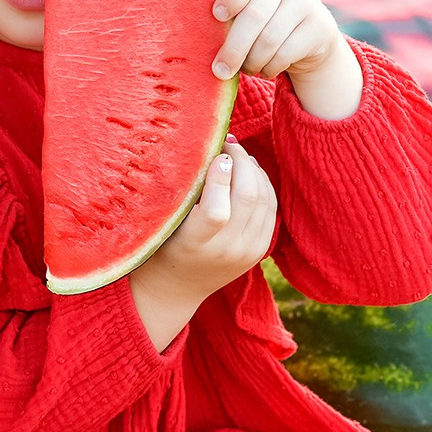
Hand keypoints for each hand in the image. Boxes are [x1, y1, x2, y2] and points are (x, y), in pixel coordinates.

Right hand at [146, 138, 277, 303]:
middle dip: (241, 161)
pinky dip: (262, 184)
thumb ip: (183, 192)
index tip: (214, 154)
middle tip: (228, 143)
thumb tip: (209, 149)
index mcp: (195, 244)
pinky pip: (270, 207)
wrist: (177, 288)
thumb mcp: (162, 221)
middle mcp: (225, 250)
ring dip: (254, 169)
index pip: (218, 211)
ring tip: (237, 155)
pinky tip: (249, 172)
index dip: (220, 177)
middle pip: (248, 196)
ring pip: (264, 198)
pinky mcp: (260, 250)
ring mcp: (247, 252)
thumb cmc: (160, 245)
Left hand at [211, 0, 342, 81]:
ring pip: (269, 40)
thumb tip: (196, 36)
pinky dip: (270, 67)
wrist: (310, 35)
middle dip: (234, 48)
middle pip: (255, 16)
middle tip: (219, 71)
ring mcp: (305, 3)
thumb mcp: (245, 9)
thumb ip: (226, 13)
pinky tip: (265, 69)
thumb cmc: (261, 22)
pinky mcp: (319, 27)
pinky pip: (286, 54)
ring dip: (252, 61)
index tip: (216, 16)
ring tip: (245, 69)